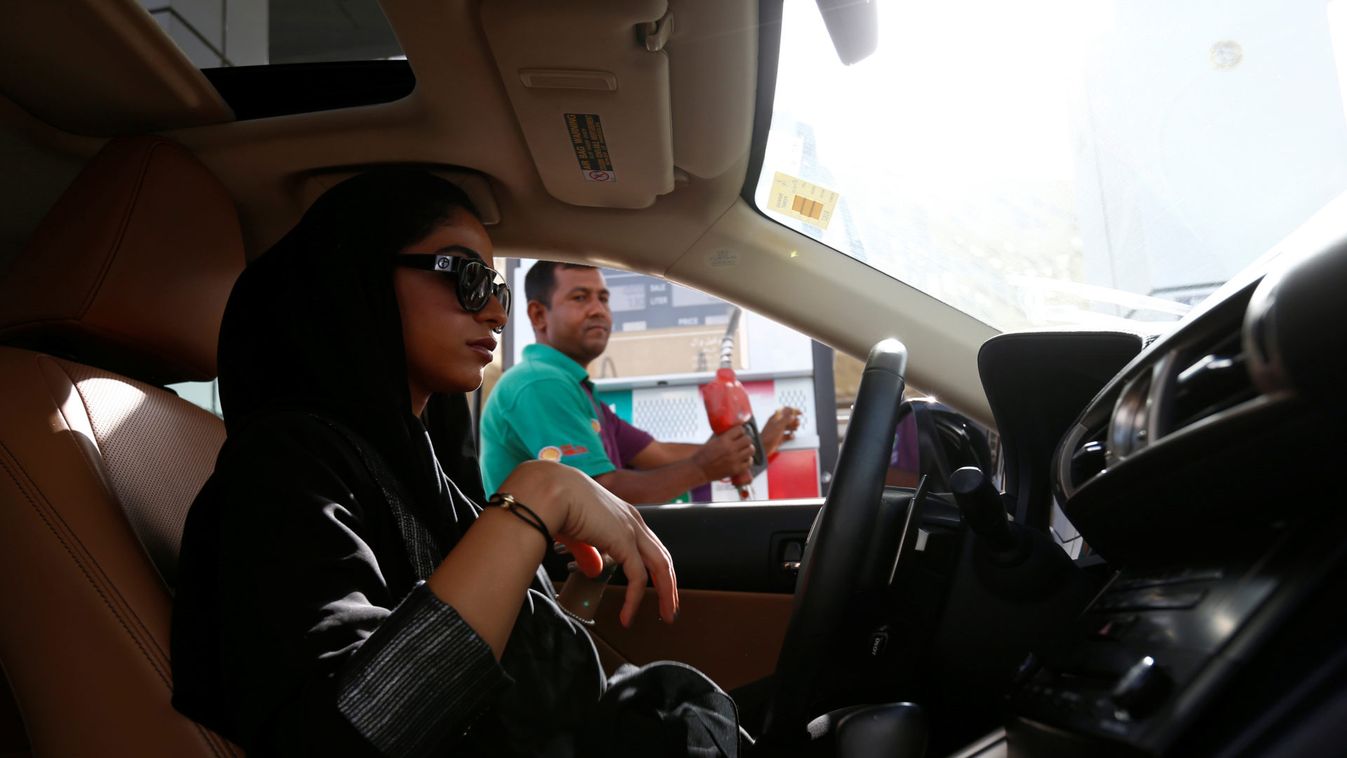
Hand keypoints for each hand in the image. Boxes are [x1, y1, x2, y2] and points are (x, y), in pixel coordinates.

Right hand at [497, 461, 677, 626]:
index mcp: (624, 515)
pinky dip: (635, 599)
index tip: (656, 588)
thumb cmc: (556, 505)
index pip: (650, 546)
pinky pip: (637, 577)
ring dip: (666, 593)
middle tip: (671, 607)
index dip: (655, 569)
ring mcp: (631, 530)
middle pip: (662, 557)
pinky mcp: (624, 541)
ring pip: (661, 567)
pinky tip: (628, 616)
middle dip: (669, 584)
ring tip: (666, 616)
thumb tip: (595, 571)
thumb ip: (588, 553)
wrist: (550, 490)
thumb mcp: (577, 535)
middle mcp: (633, 521)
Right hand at [693, 426, 756, 481]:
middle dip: (746, 439)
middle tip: (743, 441)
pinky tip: (745, 459)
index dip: (741, 430)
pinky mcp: (736, 469)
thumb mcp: (712, 441)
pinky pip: (749, 462)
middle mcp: (731, 449)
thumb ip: (723, 436)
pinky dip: (748, 460)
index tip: (740, 432)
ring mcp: (734, 460)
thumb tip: (731, 432)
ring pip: (751, 450)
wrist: (699, 470)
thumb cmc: (702, 455)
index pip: (740, 430)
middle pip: (748, 439)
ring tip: (745, 450)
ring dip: (749, 449)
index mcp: (724, 440)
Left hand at [760, 406, 802, 457]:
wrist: (764, 447)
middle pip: (788, 418)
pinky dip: (790, 435)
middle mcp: (777, 423)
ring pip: (788, 426)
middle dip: (794, 420)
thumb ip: (786, 419)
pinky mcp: (780, 437)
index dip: (793, 410)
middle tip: (798, 422)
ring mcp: (778, 430)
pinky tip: (791, 436)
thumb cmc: (769, 436)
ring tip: (796, 428)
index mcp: (776, 418)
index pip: (785, 410)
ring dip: (793, 427)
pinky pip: (787, 435)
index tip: (800, 412)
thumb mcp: (779, 425)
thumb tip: (792, 416)